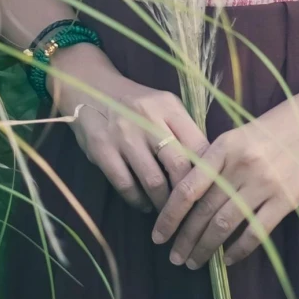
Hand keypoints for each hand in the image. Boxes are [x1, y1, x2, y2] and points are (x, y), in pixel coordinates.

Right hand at [54, 51, 208, 213]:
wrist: (89, 88)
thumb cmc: (135, 103)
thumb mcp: (163, 106)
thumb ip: (184, 131)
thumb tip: (208, 168)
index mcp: (169, 107)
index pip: (199, 146)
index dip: (207, 174)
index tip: (208, 192)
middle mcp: (148, 119)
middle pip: (178, 165)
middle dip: (186, 194)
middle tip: (189, 209)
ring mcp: (123, 135)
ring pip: (153, 181)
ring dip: (162, 203)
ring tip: (167, 210)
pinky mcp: (102, 150)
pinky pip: (126, 185)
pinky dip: (138, 201)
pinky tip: (143, 204)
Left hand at [149, 81, 298, 269]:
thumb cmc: (280, 125)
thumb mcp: (241, 134)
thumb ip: (218, 160)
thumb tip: (191, 193)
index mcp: (224, 147)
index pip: (188, 189)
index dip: (169, 216)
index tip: (157, 235)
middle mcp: (241, 167)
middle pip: (203, 212)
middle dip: (185, 239)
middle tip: (173, 257)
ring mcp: (264, 185)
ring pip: (225, 226)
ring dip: (206, 248)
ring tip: (194, 262)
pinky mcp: (286, 200)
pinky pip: (255, 233)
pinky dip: (239, 250)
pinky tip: (228, 259)